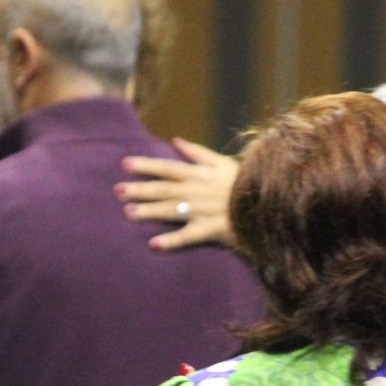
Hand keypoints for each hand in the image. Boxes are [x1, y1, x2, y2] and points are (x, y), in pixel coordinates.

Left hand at [117, 138, 237, 250]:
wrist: (267, 203)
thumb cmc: (245, 181)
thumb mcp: (222, 162)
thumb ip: (197, 152)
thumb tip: (176, 140)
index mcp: (199, 174)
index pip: (167, 168)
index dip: (145, 165)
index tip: (125, 164)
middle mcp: (196, 191)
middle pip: (163, 189)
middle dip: (140, 189)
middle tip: (117, 191)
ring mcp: (201, 211)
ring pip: (170, 210)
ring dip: (149, 211)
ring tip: (128, 213)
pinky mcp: (210, 230)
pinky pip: (188, 236)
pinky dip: (171, 241)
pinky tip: (153, 245)